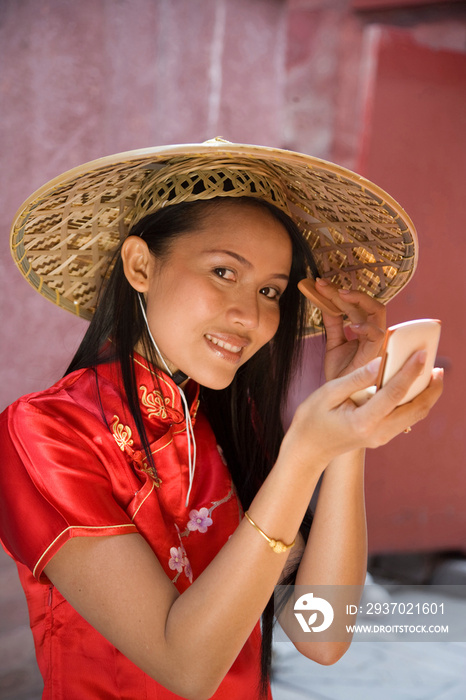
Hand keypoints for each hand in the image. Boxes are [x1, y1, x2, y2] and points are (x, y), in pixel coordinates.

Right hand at [282, 352, 443, 470]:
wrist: (308, 449)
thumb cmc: (312, 418)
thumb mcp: (327, 393)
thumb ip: (355, 379)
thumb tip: (379, 362)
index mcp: (363, 422)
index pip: (394, 394)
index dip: (410, 372)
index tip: (421, 354)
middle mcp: (377, 433)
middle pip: (415, 409)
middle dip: (431, 388)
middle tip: (438, 366)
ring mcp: (382, 437)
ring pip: (415, 415)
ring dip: (427, 395)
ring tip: (433, 374)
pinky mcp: (383, 436)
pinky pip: (406, 417)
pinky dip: (416, 401)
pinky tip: (416, 386)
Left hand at [313, 278, 385, 380]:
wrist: (339, 395)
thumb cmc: (341, 372)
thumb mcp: (334, 343)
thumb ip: (333, 323)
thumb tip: (324, 299)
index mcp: (366, 330)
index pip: (358, 305)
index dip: (340, 293)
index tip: (320, 284)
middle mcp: (375, 334)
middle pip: (369, 304)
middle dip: (349, 292)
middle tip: (325, 285)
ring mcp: (378, 342)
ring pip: (376, 312)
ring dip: (358, 300)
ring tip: (338, 294)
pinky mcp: (377, 354)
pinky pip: (378, 335)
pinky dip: (365, 327)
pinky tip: (351, 325)